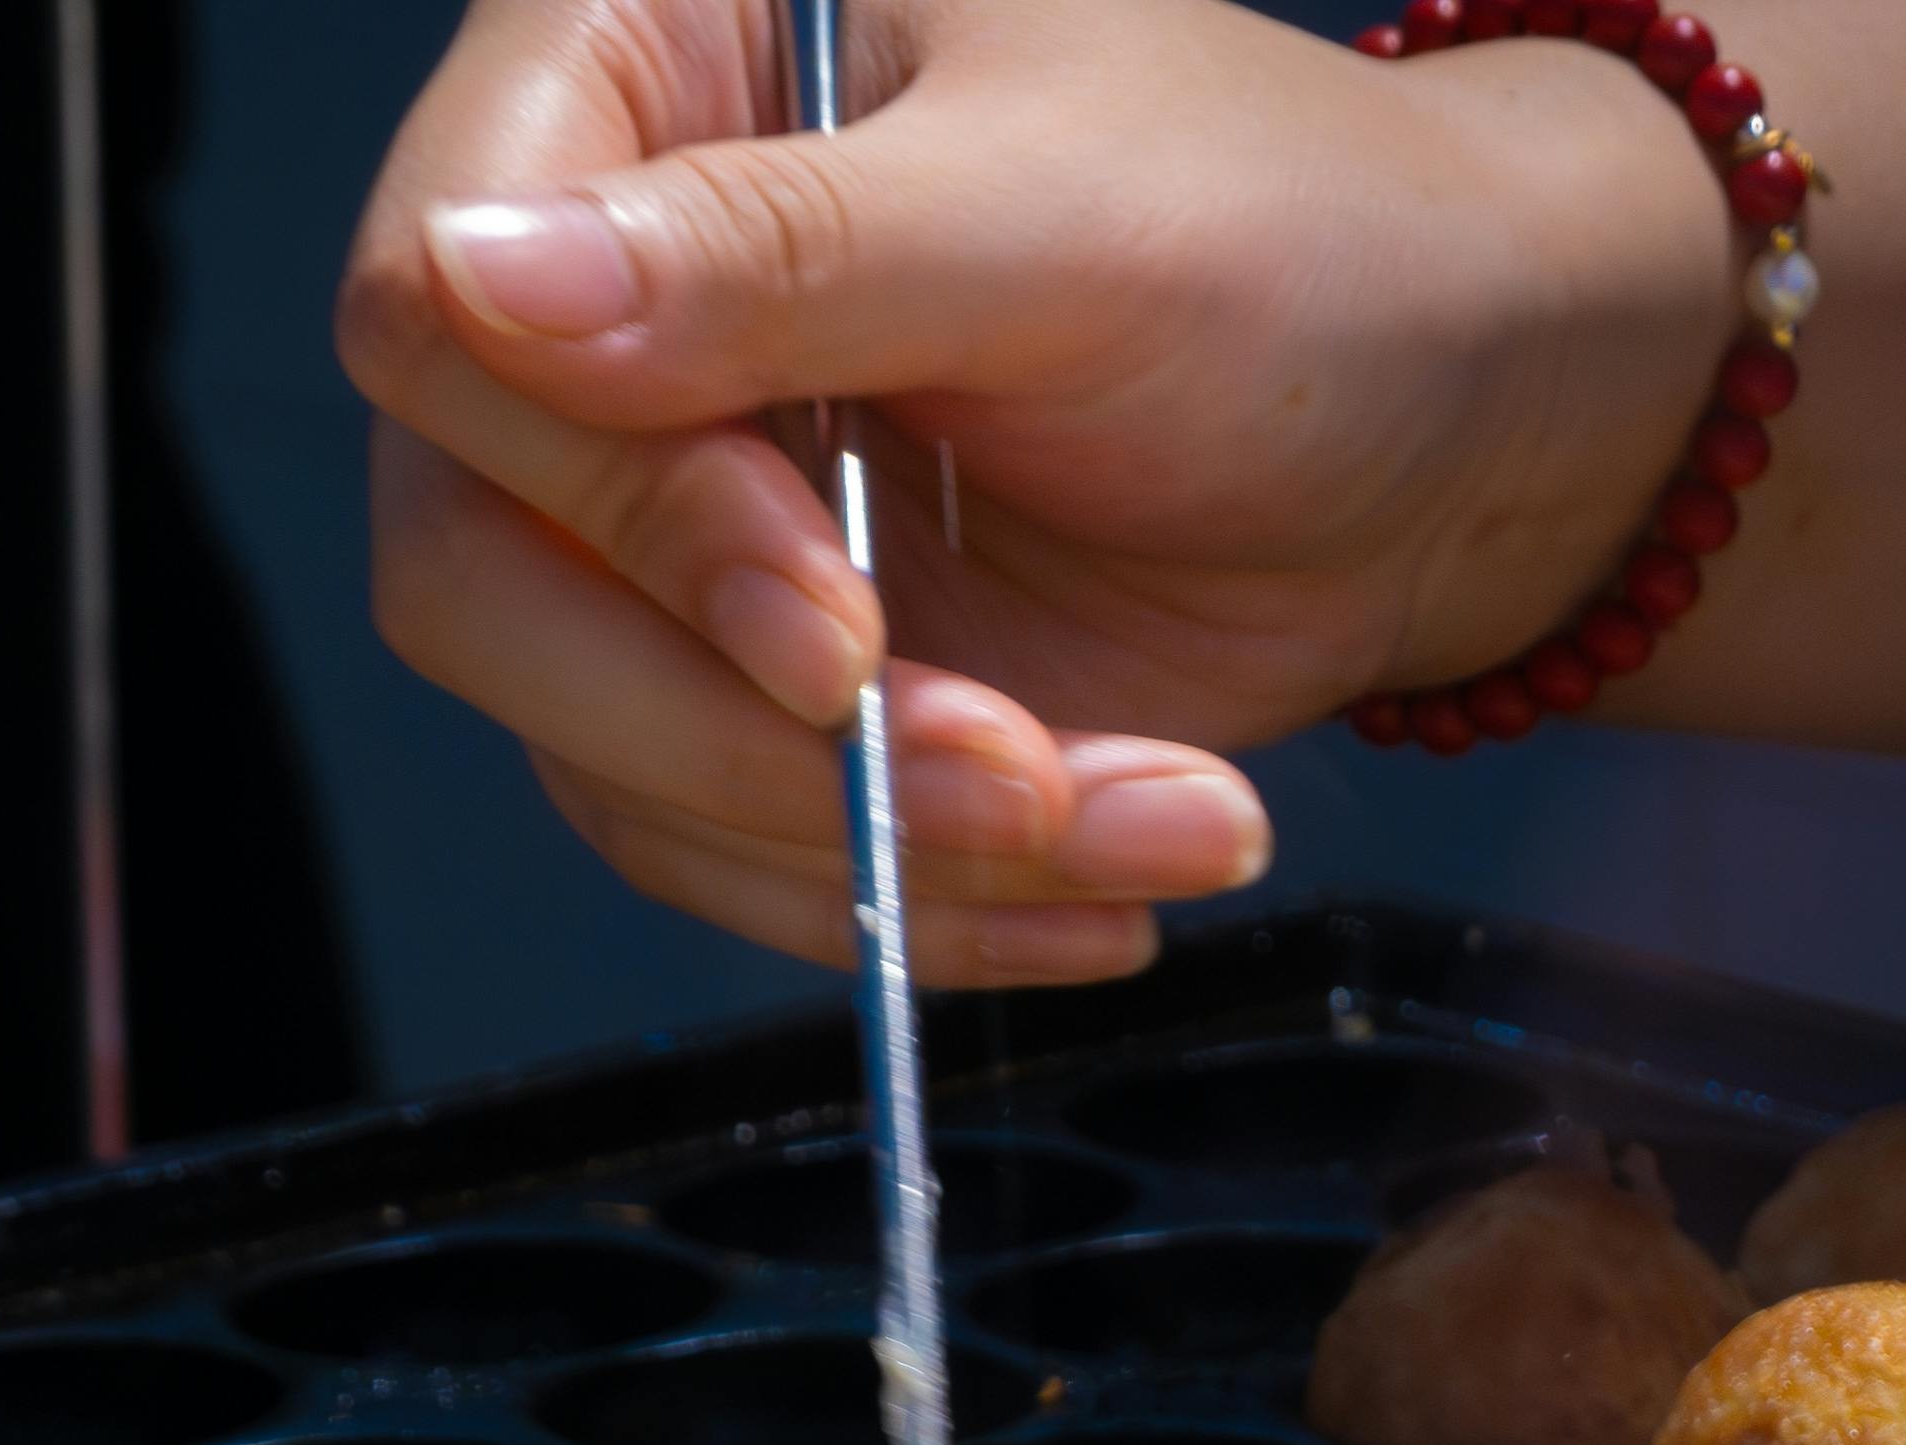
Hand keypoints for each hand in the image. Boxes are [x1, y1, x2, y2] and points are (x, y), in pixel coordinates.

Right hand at [341, 0, 1732, 981]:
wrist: (1466, 417)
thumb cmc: (1297, 238)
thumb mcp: (1064, 216)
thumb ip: (778, 252)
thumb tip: (481, 283)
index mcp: (633, 70)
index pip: (439, 303)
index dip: (611, 500)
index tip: (828, 615)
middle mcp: (602, 298)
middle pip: (475, 573)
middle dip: (739, 730)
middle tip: (997, 767)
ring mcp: (670, 511)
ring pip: (606, 754)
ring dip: (876, 844)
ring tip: (1133, 821)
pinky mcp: (763, 683)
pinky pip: (736, 848)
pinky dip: (929, 899)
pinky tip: (1116, 878)